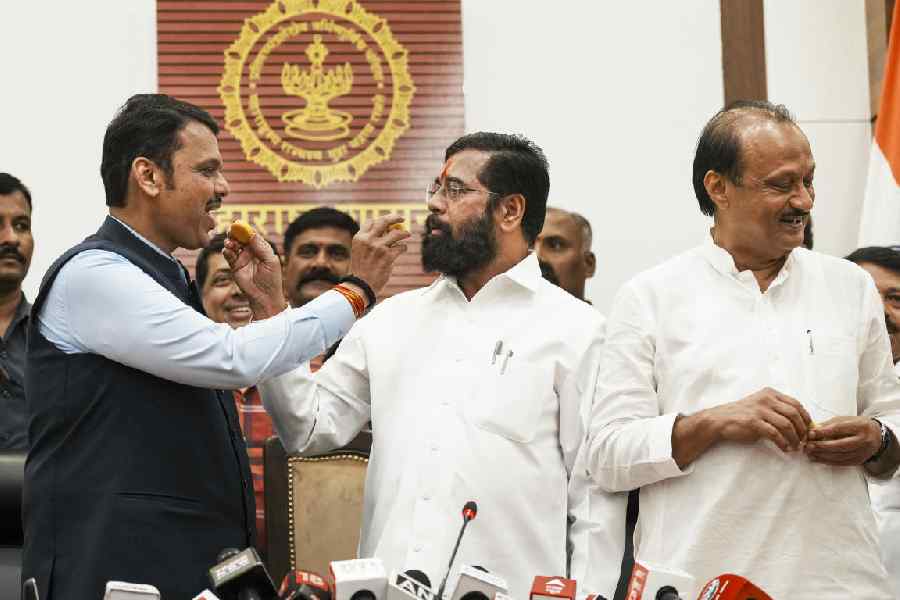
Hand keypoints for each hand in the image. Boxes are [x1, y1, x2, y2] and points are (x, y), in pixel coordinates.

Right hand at [223, 234, 286, 319]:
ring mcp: (242, 258)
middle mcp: (251, 252)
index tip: (238, 224)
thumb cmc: (271, 279)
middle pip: (240, 238)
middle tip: (230, 231)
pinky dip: (226, 251)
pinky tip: (227, 251)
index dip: (245, 229)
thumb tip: (251, 233)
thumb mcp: (270, 260)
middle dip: (235, 233)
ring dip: (230, 242)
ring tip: (229, 243)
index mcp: (261, 248)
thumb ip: (261, 246)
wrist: (265, 297)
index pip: (252, 235)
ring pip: (233, 245)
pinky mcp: (235, 266)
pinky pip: (229, 256)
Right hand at [349, 214, 410, 298]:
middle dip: (394, 217)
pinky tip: (402, 250)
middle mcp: (368, 240)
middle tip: (402, 218)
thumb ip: (371, 240)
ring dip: (404, 233)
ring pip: (396, 233)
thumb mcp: (361, 251)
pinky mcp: (388, 257)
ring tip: (407, 234)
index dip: (381, 220)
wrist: (361, 286)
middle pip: (384, 221)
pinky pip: (401, 247)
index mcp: (359, 238)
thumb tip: (388, 230)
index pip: (371, 221)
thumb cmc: (362, 269)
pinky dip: (403, 247)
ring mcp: (378, 247)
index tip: (388, 221)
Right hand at [672, 387, 811, 468]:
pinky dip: (783, 443)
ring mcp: (759, 410)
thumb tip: (799, 423)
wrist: (720, 420)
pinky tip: (785, 449)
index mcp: (770, 393)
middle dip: (802, 429)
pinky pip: (775, 434)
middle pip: (794, 414)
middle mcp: (766, 399)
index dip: (806, 418)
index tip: (808, 429)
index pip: (796, 404)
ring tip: (795, 446)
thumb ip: (777, 409)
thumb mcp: (760, 405)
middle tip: (803, 440)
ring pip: (787, 424)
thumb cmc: (742, 415)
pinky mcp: (754, 422)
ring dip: (794, 438)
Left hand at [804, 416, 881, 465]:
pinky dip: (827, 461)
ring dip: (822, 455)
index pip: (840, 429)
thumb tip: (812, 430)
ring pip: (840, 456)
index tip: (810, 433)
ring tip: (810, 452)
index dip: (823, 432)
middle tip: (808, 445)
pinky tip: (817, 458)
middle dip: (822, 446)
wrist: (876, 435)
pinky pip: (841, 462)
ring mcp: (863, 452)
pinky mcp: (859, 460)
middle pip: (840, 445)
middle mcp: (864, 440)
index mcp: (860, 426)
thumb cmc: (857, 425)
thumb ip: (829, 425)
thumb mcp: (845, 420)